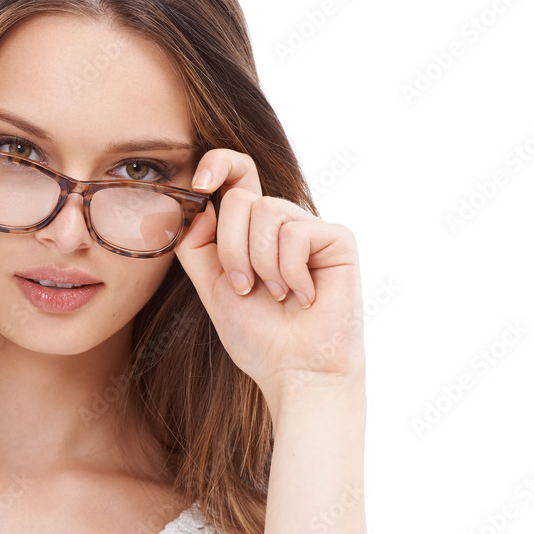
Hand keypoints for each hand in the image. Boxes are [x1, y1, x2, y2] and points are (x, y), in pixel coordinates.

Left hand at [174, 148, 364, 410]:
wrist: (295, 370)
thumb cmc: (258, 335)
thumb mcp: (211, 287)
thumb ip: (196, 247)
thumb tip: (196, 207)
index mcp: (250, 230)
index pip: (236, 175)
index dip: (217, 164)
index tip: (198, 184)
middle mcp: (280, 222)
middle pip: (240, 198)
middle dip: (230, 249)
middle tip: (244, 287)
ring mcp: (309, 227)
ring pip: (266, 212)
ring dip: (260, 264)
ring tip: (276, 294)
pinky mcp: (337, 238)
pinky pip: (296, 232)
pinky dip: (290, 271)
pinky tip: (304, 296)